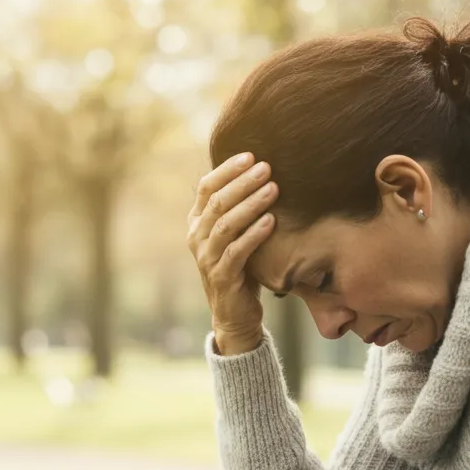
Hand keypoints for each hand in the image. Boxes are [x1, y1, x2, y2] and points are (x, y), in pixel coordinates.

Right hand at [187, 151, 278, 349]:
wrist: (235, 314)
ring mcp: (206, 258)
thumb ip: (239, 209)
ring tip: (273, 189)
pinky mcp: (221, 277)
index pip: (205, 187)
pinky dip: (254, 234)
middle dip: (243, 182)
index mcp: (197, 222)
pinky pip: (237, 251)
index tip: (251, 155)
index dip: (227, 170)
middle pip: (217, 202)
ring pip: (226, 224)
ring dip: (251, 204)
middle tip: (267, 167)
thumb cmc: (241, 267)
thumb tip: (262, 171)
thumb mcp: (236, 234)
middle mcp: (196, 238)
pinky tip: (271, 221)